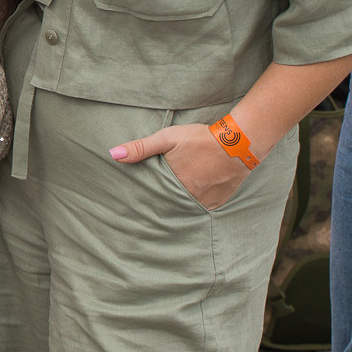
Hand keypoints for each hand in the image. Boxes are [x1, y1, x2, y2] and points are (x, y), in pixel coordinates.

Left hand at [109, 123, 247, 210]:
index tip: (133, 205)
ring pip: (184, 208)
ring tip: (164, 210)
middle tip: (145, 213)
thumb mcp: (167, 138)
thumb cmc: (199, 138)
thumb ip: (141, 148)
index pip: (152, 197)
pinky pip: (200, 209)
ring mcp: (204, 202)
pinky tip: (187, 203)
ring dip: (175, 207)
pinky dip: (193, 206)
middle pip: (168, 205)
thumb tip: (113, 155)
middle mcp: (188, 197)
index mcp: (173, 184)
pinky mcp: (216, 202)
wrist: (238, 143)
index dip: (144, 199)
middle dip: (158, 206)